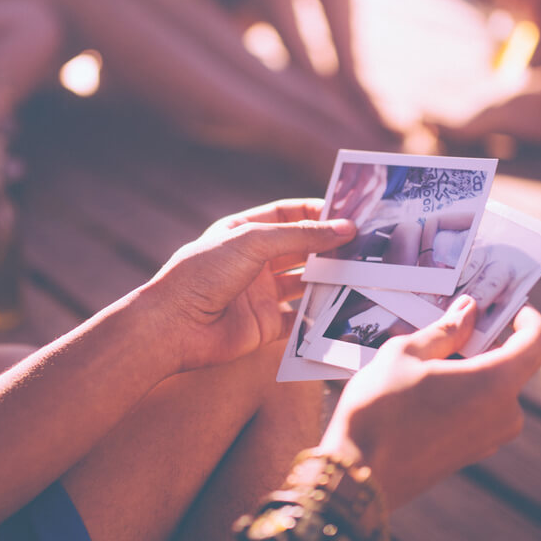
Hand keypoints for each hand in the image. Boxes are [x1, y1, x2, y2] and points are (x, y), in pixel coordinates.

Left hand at [144, 199, 356, 372]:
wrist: (173, 327)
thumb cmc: (203, 274)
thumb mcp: (253, 242)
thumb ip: (301, 236)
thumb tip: (344, 228)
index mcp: (244, 233)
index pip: (288, 215)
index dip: (318, 213)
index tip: (350, 214)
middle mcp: (253, 262)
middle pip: (301, 249)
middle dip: (331, 247)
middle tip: (366, 245)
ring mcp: (260, 294)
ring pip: (305, 284)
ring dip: (330, 279)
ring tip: (363, 274)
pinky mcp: (265, 326)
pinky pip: (300, 320)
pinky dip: (321, 316)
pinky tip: (344, 309)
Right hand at [320, 298, 540, 508]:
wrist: (359, 476)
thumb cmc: (379, 411)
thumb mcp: (405, 354)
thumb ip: (445, 330)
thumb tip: (469, 310)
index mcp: (495, 383)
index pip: (537, 341)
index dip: (526, 317)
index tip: (504, 308)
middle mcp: (504, 414)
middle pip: (512, 364)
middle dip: (484, 342)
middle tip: (448, 327)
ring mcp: (491, 438)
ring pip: (492, 389)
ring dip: (468, 369)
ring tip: (424, 361)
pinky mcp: (473, 454)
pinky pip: (479, 412)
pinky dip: (462, 394)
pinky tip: (422, 390)